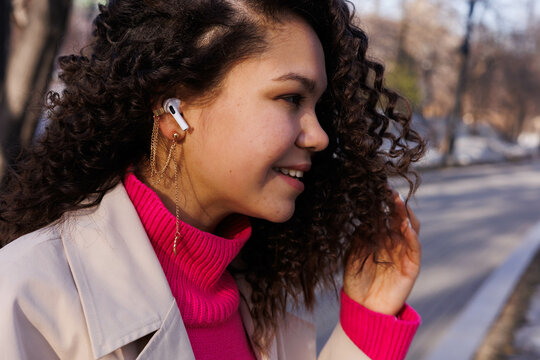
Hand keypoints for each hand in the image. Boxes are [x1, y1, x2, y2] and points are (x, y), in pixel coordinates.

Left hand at [343, 191, 420, 315]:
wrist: (364, 308)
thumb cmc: (357, 279)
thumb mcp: (354, 253)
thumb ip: (360, 236)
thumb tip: (363, 215)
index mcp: (381, 237)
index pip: (385, 215)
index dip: (382, 202)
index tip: (376, 188)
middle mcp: (395, 242)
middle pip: (399, 217)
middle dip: (395, 204)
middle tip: (388, 191)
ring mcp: (405, 253)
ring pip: (410, 228)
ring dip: (404, 214)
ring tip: (396, 202)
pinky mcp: (412, 266)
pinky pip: (415, 248)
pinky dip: (412, 235)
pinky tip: (406, 226)